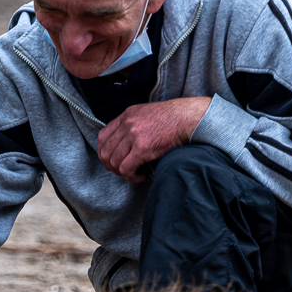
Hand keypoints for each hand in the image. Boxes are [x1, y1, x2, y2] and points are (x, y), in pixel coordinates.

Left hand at [96, 96, 212, 182]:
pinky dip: (131, 177)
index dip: (104, 152)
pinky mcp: (142, 148)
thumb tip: (125, 145)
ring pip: (114, 162)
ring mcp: (133, 135)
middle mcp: (127, 124)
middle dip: (111, 166)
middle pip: (105, 152)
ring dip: (122, 173)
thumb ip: (133, 125)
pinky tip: (142, 176)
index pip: (102, 137)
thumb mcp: (147, 114)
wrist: (189, 118)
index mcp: (126, 115)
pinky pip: (126, 169)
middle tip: (123, 171)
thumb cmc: (173, 118)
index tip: (112, 161)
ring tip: (134, 174)